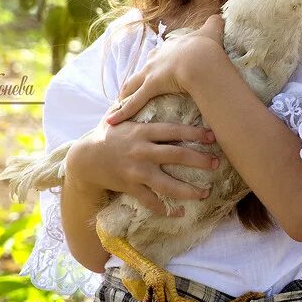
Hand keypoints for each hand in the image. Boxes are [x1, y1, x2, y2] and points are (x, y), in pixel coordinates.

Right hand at [68, 114, 220, 216]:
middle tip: (217, 163)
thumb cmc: (106, 136)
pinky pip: (150, 201)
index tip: (213, 136)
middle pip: (177, 155)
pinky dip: (165, 209)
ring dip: (188, 190)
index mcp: (142, 132)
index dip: (195, 133)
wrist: (84, 160)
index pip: (173, 131)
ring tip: (205, 193)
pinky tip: (179, 213)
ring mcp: (136, 171)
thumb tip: (147, 87)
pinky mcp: (130, 187)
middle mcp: (142, 151)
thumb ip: (136, 107)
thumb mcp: (120, 119)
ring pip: (167, 183)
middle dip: (200, 160)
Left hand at [106, 14, 224, 125]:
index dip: (159, 61)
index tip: (158, 67)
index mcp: (172, 47)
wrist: (203, 58)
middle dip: (140, 76)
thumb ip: (215, 23)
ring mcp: (152, 72)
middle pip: (145, 67)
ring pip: (133, 83)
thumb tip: (219, 16)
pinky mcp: (150, 86)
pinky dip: (123, 112)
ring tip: (119, 101)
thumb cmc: (207, 46)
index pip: (161, 54)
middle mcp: (158, 57)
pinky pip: (134, 102)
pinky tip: (112, 120)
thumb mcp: (212, 31)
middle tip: (136, 85)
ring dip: (125, 93)